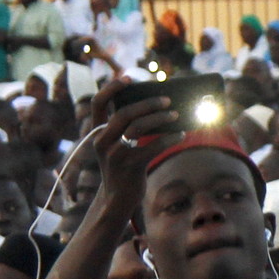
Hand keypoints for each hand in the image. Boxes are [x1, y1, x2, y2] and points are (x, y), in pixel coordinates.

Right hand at [91, 92, 184, 211]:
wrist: (117, 200)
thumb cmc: (124, 169)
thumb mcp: (119, 147)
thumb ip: (128, 129)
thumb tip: (159, 108)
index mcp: (97, 133)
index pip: (98, 103)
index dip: (111, 88)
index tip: (128, 77)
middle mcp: (102, 141)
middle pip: (124, 112)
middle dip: (148, 104)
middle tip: (167, 101)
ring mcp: (114, 154)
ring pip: (138, 127)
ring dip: (160, 118)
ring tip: (176, 115)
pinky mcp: (129, 166)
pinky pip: (153, 146)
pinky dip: (169, 138)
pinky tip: (180, 135)